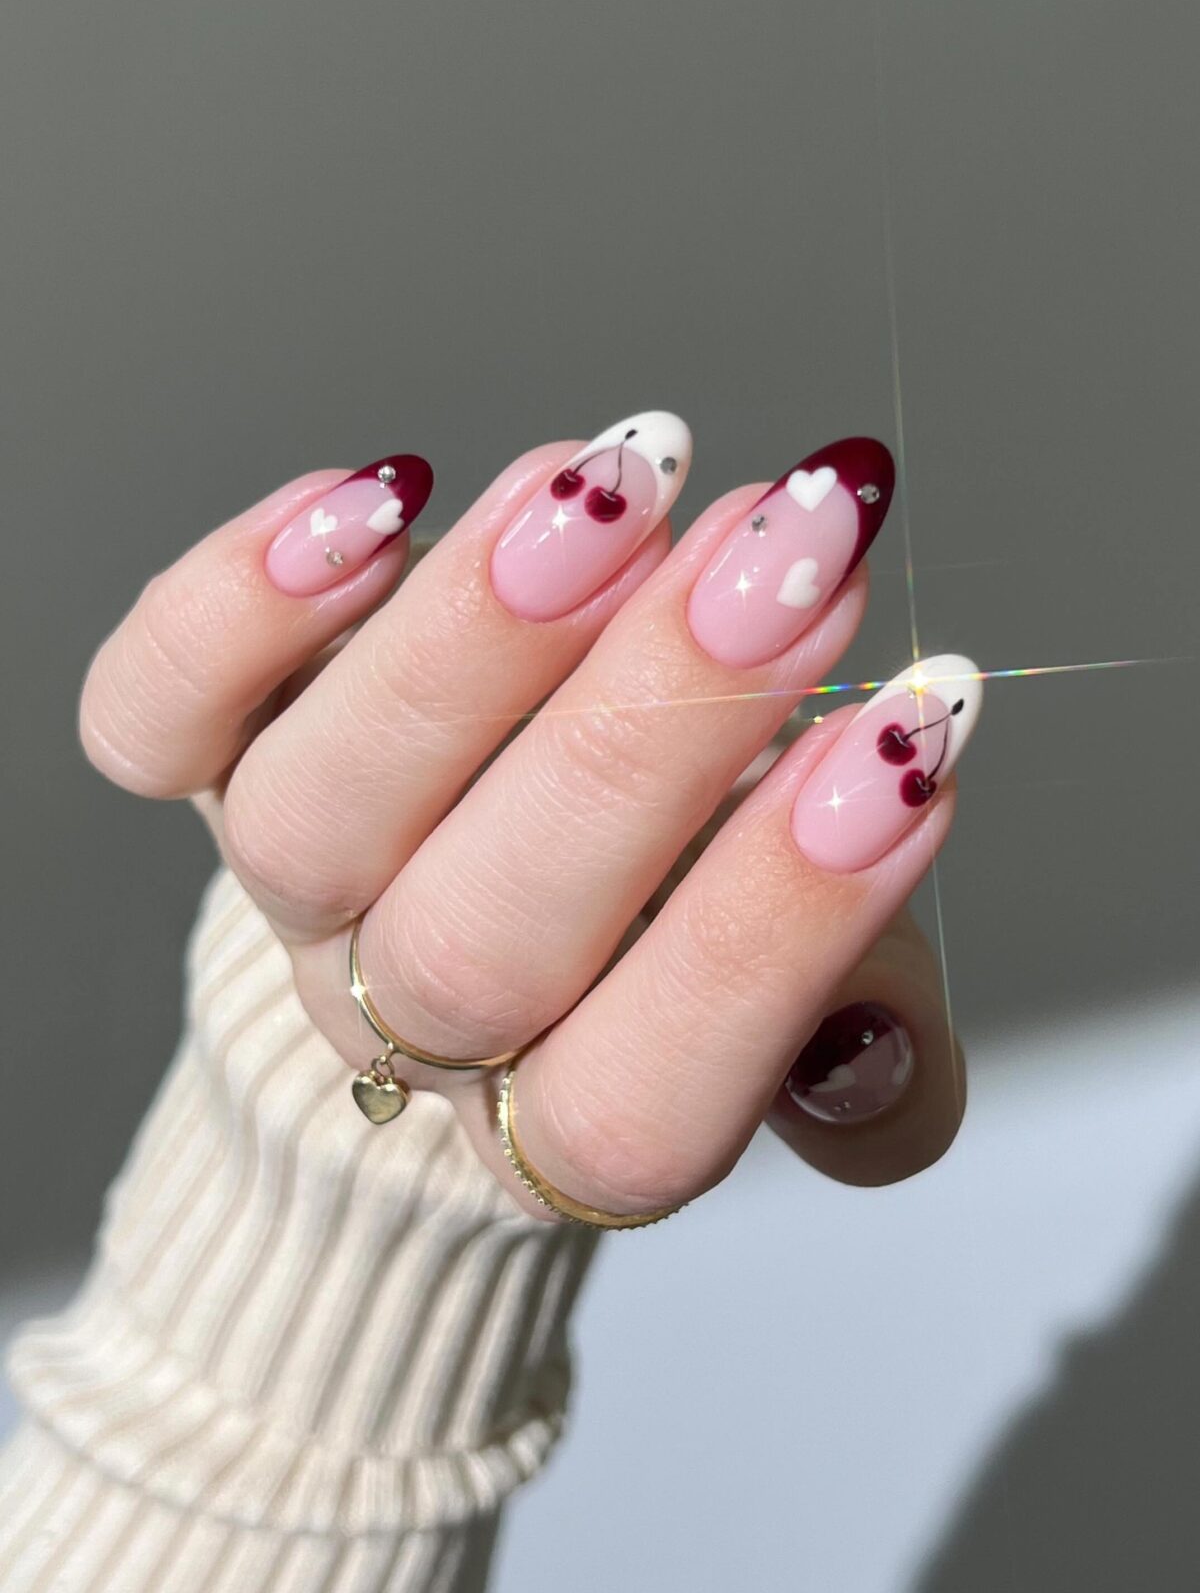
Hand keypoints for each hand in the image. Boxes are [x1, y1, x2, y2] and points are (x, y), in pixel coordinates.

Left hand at [80, 415, 974, 1221]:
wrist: (480, 916)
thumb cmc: (672, 937)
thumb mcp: (808, 1011)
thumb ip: (866, 1059)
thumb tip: (879, 1052)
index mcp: (565, 1124)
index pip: (642, 1098)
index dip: (774, 927)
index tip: (910, 736)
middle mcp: (410, 1025)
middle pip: (478, 945)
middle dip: (648, 736)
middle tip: (788, 555)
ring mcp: (298, 893)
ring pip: (316, 819)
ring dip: (471, 642)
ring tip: (617, 485)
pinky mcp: (209, 769)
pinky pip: (154, 719)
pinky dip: (237, 606)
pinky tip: (383, 494)